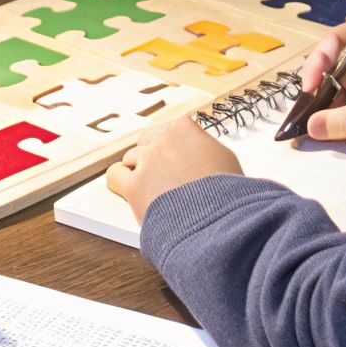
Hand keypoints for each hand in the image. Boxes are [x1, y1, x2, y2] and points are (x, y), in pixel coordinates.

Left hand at [106, 115, 242, 222]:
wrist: (221, 219)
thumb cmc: (230, 192)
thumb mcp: (225, 159)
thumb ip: (203, 147)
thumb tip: (198, 150)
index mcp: (184, 127)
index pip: (167, 130)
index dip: (170, 148)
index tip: (174, 161)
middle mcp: (163, 139)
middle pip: (147, 143)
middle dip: (154, 158)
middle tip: (165, 177)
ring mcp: (147, 161)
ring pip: (132, 159)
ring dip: (141, 172)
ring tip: (155, 190)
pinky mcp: (134, 186)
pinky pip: (115, 175)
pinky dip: (120, 181)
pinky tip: (127, 188)